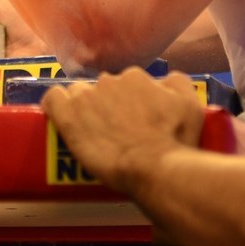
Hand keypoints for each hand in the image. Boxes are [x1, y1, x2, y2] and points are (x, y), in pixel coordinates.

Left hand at [40, 70, 203, 197]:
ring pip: (79, 95)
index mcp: (135, 77)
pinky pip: (53, 99)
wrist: (155, 168)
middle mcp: (109, 81)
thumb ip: (178, 83)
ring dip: (85, 109)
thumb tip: (166, 80)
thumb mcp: (191, 105)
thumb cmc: (176, 141)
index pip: (127, 84)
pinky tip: (62, 118)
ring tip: (95, 134)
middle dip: (109, 106)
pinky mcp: (69, 117)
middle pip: (103, 89)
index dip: (131, 103)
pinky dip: (56, 105)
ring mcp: (87, 98)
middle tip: (119, 132)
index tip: (135, 121)